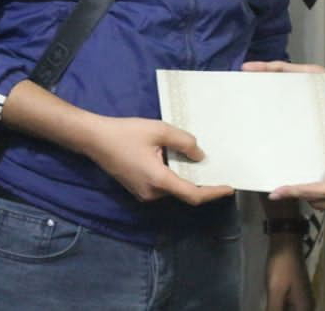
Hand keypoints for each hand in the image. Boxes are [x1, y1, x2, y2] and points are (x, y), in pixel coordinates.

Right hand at [81, 116, 234, 205]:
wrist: (94, 139)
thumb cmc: (125, 133)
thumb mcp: (158, 130)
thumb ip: (183, 142)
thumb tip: (200, 156)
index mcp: (158, 180)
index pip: (193, 194)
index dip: (213, 193)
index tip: (229, 189)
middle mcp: (152, 193)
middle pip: (184, 192)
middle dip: (201, 182)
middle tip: (217, 169)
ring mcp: (144, 194)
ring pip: (173, 188)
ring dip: (186, 177)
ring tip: (199, 162)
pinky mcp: (138, 189)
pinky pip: (162, 186)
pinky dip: (174, 177)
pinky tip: (178, 162)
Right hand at [242, 60, 324, 123]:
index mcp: (308, 75)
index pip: (282, 68)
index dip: (265, 67)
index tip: (246, 68)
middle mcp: (299, 83)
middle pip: (274, 78)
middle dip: (256, 78)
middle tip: (238, 83)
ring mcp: (297, 95)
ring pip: (276, 91)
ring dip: (261, 92)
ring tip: (242, 98)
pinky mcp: (298, 107)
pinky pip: (282, 104)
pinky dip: (270, 107)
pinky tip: (260, 117)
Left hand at [265, 233, 313, 310]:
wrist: (286, 242)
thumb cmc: (282, 266)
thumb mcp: (276, 291)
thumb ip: (274, 310)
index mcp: (305, 308)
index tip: (272, 308)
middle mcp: (307, 306)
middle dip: (278, 310)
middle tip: (269, 304)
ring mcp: (301, 299)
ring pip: (290, 310)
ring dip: (278, 308)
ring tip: (268, 303)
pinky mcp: (295, 292)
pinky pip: (288, 307)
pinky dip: (279, 307)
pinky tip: (270, 304)